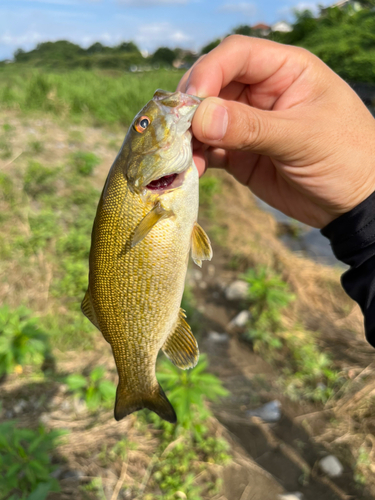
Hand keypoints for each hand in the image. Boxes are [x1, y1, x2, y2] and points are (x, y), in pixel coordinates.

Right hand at [177, 35, 374, 227]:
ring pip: (205, 121)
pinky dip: (198, 159)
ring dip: (190, 138)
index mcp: (285, 71)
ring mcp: (248, 125)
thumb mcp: (302, 137)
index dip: (209, 71)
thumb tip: (201, 117)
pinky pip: (210, 151)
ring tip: (182, 159)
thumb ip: (252, 127)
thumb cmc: (345, 157)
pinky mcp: (240, 155)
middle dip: (192, 108)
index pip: (236, 55)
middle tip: (178, 132)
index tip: (191, 99)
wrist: (353, 204)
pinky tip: (193, 172)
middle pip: (212, 86)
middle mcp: (261, 93)